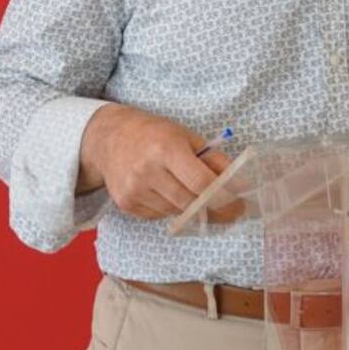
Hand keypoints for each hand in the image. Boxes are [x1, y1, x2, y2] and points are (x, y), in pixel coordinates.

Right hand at [78, 104, 233, 220]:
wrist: (109, 138)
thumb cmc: (154, 134)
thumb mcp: (187, 137)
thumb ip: (213, 160)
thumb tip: (239, 184)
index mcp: (166, 148)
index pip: (200, 182)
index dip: (223, 196)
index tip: (239, 204)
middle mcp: (147, 171)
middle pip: (189, 202)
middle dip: (214, 209)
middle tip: (231, 211)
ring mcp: (134, 190)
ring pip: (175, 212)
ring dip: (191, 208)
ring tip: (194, 194)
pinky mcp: (126, 204)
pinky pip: (159, 215)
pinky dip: (171, 208)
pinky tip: (168, 192)